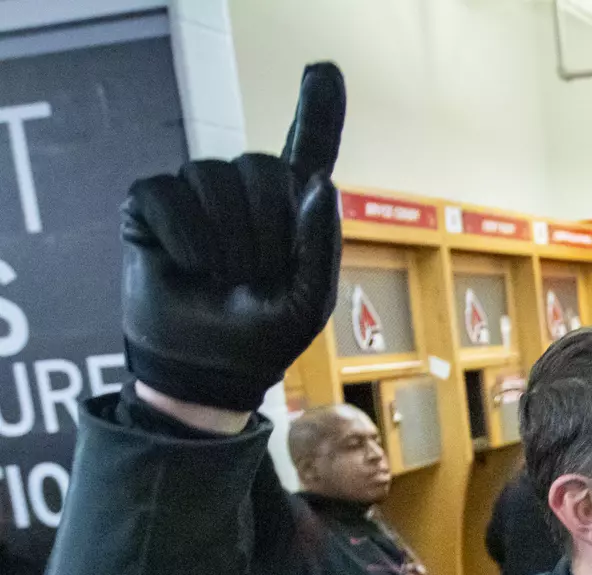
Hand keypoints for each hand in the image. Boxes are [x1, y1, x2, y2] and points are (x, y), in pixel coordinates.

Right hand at [123, 62, 344, 413]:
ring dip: (227, 240)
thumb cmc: (262, 336)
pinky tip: (192, 267)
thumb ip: (321, 243)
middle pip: (260, 167)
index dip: (317, 110)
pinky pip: (169, 195)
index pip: (308, 149)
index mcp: (291, 210)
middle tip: (257, 276)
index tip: (324, 70)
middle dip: (267, 230)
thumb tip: (318, 182)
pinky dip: (186, 237)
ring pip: (213, 176)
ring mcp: (196, 195)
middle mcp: (244, 192)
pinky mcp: (152, 205)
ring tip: (225, 277)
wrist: (208, 373)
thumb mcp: (309, 299)